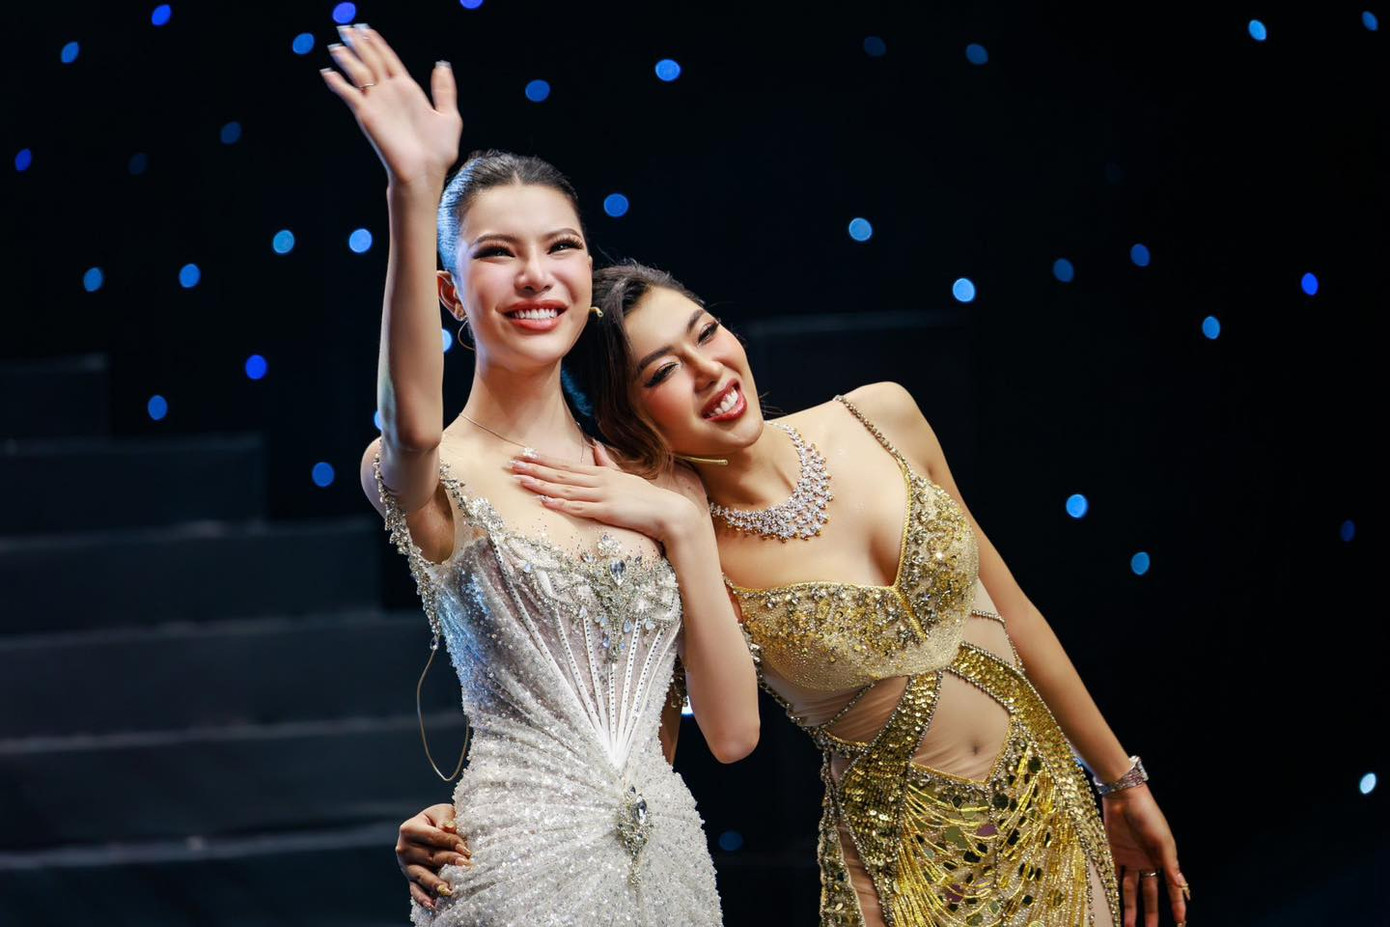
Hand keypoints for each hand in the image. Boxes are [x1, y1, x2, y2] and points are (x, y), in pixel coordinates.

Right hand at [320, 24, 460, 187]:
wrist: (426, 174)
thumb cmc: (438, 152)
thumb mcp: (449, 116)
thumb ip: (444, 90)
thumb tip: (441, 64)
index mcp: (407, 90)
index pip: (388, 59)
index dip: (377, 43)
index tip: (365, 29)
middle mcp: (389, 94)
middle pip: (371, 60)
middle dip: (359, 43)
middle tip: (345, 28)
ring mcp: (377, 104)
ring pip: (359, 73)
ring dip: (347, 58)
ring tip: (336, 45)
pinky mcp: (367, 116)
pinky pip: (349, 95)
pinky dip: (338, 84)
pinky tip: (328, 72)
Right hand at [395, 803, 471, 910]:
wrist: (428, 828)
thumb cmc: (438, 819)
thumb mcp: (441, 811)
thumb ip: (445, 818)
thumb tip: (449, 827)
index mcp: (408, 829)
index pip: (433, 837)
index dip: (451, 842)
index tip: (466, 850)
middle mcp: (403, 849)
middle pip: (430, 857)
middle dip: (449, 861)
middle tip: (466, 866)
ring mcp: (405, 866)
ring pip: (422, 876)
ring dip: (436, 883)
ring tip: (450, 890)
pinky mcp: (409, 879)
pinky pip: (415, 891)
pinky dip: (423, 899)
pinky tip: (433, 905)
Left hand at [510, 444, 701, 543]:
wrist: (667, 511)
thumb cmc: (646, 497)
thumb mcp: (624, 476)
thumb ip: (607, 463)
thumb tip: (596, 445)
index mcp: (600, 472)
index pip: (566, 464)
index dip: (544, 459)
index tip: (525, 455)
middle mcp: (597, 481)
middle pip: (560, 473)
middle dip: (535, 469)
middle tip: (512, 464)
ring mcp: (601, 495)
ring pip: (564, 489)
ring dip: (541, 485)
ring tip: (521, 481)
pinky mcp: (606, 511)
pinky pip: (578, 508)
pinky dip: (560, 504)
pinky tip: (544, 501)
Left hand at [1103, 785, 1188, 926]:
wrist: (1124, 797)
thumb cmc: (1149, 815)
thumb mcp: (1162, 839)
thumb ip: (1170, 863)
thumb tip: (1181, 886)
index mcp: (1164, 860)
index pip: (1171, 888)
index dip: (1176, 905)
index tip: (1181, 922)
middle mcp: (1148, 862)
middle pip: (1150, 894)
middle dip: (1151, 913)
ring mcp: (1131, 859)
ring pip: (1131, 889)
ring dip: (1131, 907)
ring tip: (1130, 926)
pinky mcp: (1114, 853)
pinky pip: (1114, 875)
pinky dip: (1114, 889)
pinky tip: (1113, 904)